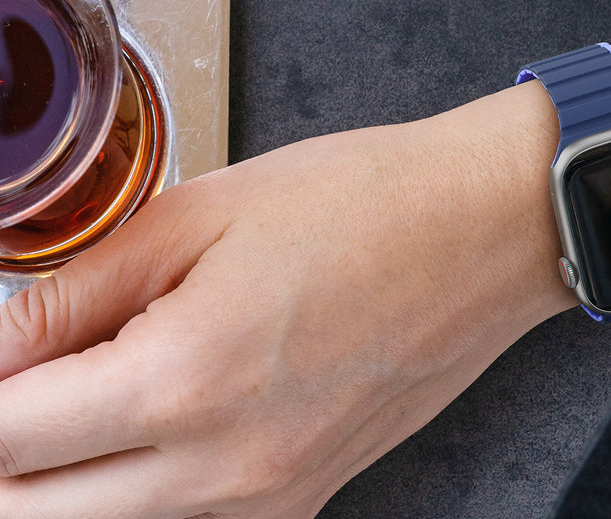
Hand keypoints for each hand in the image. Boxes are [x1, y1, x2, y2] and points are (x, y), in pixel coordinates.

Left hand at [0, 92, 569, 518]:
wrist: (483, 230)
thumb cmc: (360, 201)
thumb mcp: (205, 213)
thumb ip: (80, 288)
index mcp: (183, 380)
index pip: (2, 436)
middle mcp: (219, 473)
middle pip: (31, 512)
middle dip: (6, 449)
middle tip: (25, 375)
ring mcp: (267, 502)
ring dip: (62, 475)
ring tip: (84, 388)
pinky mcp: (305, 500)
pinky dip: (138, 488)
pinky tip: (161, 413)